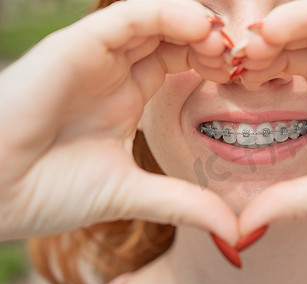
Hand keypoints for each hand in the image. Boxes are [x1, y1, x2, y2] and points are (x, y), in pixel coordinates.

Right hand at [0, 0, 237, 242]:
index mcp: (127, 98)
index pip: (180, 62)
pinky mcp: (75, 46)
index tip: (247, 81)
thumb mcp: (133, 195)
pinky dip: (166, 15)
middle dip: (212, 44)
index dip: (214, 65)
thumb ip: (185, 203)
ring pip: (155, 19)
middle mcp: (114, 72)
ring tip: (226, 47)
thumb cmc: (50, 193)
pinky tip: (200, 29)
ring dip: (196, 26)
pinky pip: (128, 17)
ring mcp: (96, 57)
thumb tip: (235, 230)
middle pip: (174, 37)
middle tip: (244, 61)